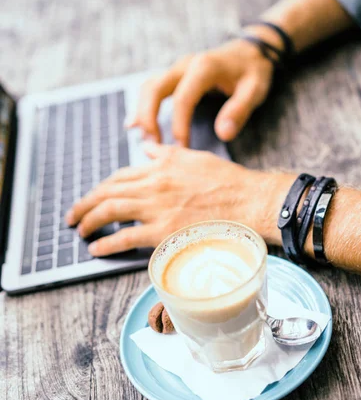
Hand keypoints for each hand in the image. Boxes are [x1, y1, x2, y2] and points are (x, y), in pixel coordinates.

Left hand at [65, 143, 267, 255]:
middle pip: (108, 193)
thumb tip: (149, 150)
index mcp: (161, 166)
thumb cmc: (228, 182)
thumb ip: (168, 155)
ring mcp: (157, 208)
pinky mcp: (163, 232)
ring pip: (110, 211)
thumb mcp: (195, 157)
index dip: (102, 188)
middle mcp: (153, 185)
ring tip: (79, 230)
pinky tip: (96, 248)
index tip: (93, 197)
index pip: (120, 176)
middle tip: (73, 216)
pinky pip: (125, 238)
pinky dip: (107, 243)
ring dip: (89, 221)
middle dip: (85, 204)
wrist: (249, 202)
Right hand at [126, 39, 273, 146]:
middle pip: (154, 89)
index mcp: (204, 67)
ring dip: (142, 113)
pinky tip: (134, 125)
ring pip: (148, 88)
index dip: (179, 125)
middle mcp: (185, 65)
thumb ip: (239, 111)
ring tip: (147, 140)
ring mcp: (177, 68)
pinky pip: (151, 89)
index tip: (181, 148)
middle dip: (149, 118)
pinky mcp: (174, 75)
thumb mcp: (255, 90)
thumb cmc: (253, 71)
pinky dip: (142, 107)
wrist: (251, 50)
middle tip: (153, 145)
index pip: (183, 98)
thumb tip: (223, 135)